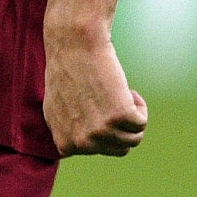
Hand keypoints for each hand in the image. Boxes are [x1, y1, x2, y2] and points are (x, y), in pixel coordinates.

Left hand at [43, 32, 147, 157]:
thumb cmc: (66, 70)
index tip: (99, 107)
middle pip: (118, 148)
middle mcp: (82, 143)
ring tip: (121, 95)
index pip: (96, 151)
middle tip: (113, 100)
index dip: (105, 129)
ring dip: (133, 118)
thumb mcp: (55, 109)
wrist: (75, 45)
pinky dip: (140, 107)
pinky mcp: (120, 116)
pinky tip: (127, 90)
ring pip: (133, 139)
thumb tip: (75, 145)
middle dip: (121, 127)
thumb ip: (65, 131)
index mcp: (65, 145)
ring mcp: (100, 132)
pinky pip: (141, 123)